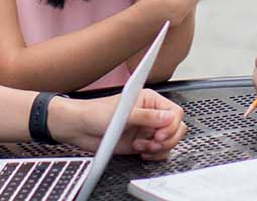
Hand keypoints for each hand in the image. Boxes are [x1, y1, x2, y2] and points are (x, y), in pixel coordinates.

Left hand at [52, 89, 186, 160]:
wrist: (80, 129)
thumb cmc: (96, 113)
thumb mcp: (123, 113)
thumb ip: (147, 116)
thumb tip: (168, 118)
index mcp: (149, 100)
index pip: (174, 112)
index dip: (171, 125)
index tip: (160, 134)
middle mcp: (151, 114)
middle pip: (176, 128)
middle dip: (167, 139)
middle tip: (153, 143)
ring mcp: (147, 129)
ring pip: (169, 141)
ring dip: (158, 148)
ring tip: (142, 147)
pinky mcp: (142, 143)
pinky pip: (159, 151)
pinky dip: (153, 155)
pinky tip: (140, 152)